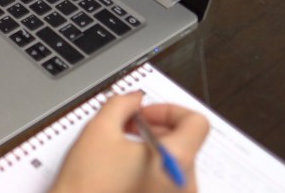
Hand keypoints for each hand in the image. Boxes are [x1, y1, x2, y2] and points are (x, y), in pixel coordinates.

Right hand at [51, 92, 208, 192]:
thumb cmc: (88, 183)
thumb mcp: (99, 130)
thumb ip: (122, 104)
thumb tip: (135, 100)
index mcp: (176, 159)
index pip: (196, 122)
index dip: (168, 111)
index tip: (144, 114)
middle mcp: (185, 183)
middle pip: (185, 142)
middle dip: (155, 128)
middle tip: (125, 128)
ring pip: (175, 161)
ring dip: (151, 147)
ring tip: (121, 152)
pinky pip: (168, 180)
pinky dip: (151, 167)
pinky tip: (124, 170)